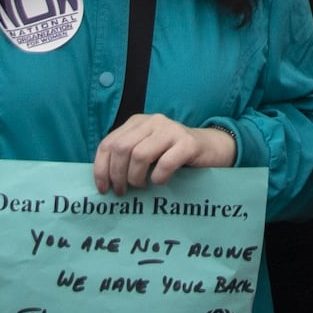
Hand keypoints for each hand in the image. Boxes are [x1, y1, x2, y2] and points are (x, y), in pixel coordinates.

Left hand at [94, 113, 236, 192]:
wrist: (212, 148)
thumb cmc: (174, 154)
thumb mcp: (147, 150)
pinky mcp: (188, 143)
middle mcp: (153, 121)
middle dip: (117, 175)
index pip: (108, 143)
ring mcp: (171, 130)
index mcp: (137, 122)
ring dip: (136, 178)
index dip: (101, 168)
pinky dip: (159, 178)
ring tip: (142, 187)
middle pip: (121, 149)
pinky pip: (165, 163)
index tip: (103, 188)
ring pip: (139, 155)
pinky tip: (160, 182)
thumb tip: (103, 180)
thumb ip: (127, 157)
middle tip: (122, 191)